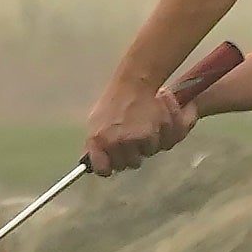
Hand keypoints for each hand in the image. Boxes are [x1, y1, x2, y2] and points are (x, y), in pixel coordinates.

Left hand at [82, 83, 196, 174]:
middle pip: (130, 164)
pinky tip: (159, 121)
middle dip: (132, 154)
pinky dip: (164, 134)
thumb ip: (93, 143)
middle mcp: (117, 143)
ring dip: (148, 143)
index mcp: (100, 140)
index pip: (103, 169)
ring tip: (146, 125)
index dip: (108, 167)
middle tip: (133, 139)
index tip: (110, 164)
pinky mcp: (156, 134)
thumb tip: (87, 160)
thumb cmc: (115, 100)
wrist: (135, 82)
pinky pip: (163, 145)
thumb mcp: (96, 120)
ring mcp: (137, 140)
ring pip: (148, 154)